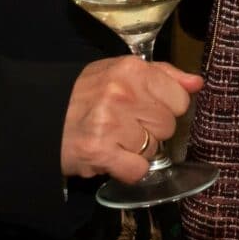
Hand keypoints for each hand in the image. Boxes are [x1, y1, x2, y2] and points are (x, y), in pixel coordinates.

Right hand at [60, 56, 200, 184]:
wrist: (41, 119)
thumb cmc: (86, 95)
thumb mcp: (121, 72)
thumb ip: (163, 75)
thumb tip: (197, 83)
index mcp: (132, 69)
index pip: (180, 99)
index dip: (165, 108)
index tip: (144, 108)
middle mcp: (123, 93)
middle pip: (168, 126)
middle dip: (150, 130)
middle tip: (124, 125)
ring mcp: (111, 123)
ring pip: (154, 149)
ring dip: (137, 150)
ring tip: (113, 138)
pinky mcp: (100, 152)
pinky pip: (138, 170)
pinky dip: (127, 170)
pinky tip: (111, 156)